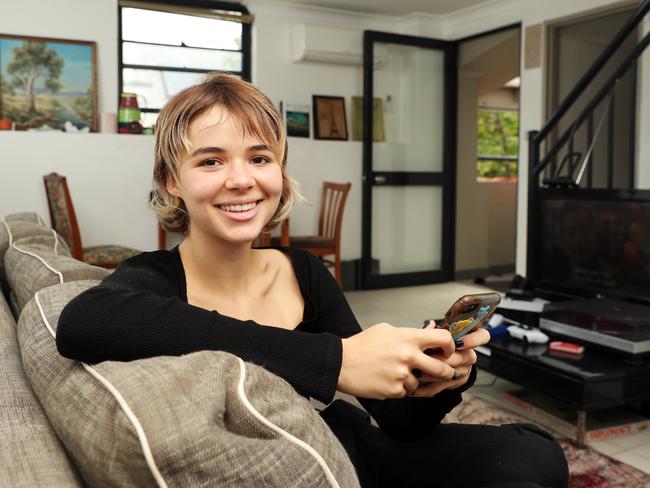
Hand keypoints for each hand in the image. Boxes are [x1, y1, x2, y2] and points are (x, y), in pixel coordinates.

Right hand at [337, 323, 456, 399]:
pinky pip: (406, 392)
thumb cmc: (362, 345)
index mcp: (408, 337)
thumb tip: (430, 329)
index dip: (450, 346)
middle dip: (444, 372)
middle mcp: (408, 355)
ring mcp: (402, 374)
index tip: (446, 351)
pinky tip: (385, 380)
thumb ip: (410, 332)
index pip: (443, 339)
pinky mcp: (394, 390)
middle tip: (440, 373)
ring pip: (421, 383)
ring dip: (412, 381)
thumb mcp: (386, 330)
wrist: (341, 363)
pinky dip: (398, 389)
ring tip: (394, 373)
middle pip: (442, 369)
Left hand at [412, 327, 490, 395]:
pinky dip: (425, 388)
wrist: (439, 362)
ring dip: (429, 374)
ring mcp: (464, 370)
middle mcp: (469, 355)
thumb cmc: (438, 344)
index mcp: (469, 339)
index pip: (482, 336)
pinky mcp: (456, 384)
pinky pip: (441, 387)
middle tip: (423, 357)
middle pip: (459, 358)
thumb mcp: (437, 335)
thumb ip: (434, 332)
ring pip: (448, 374)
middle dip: (439, 358)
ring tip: (414, 371)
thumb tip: (430, 325)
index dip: (472, 340)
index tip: (457, 342)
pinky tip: (414, 387)